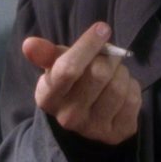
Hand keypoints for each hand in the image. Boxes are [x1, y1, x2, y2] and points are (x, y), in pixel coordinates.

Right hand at [22, 22, 141, 144]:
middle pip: (99, 73)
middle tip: (107, 57)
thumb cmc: (71, 82)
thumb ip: (45, 53)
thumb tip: (28, 44)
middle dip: (109, 57)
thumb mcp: (56, 66)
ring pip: (118, 86)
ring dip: (121, 72)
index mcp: (48, 97)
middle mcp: (68, 117)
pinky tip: (122, 89)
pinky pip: (132, 99)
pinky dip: (131, 87)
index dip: (88, 45)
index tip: (103, 28)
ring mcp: (93, 128)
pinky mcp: (117, 133)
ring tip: (113, 73)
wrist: (86, 118)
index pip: (68, 68)